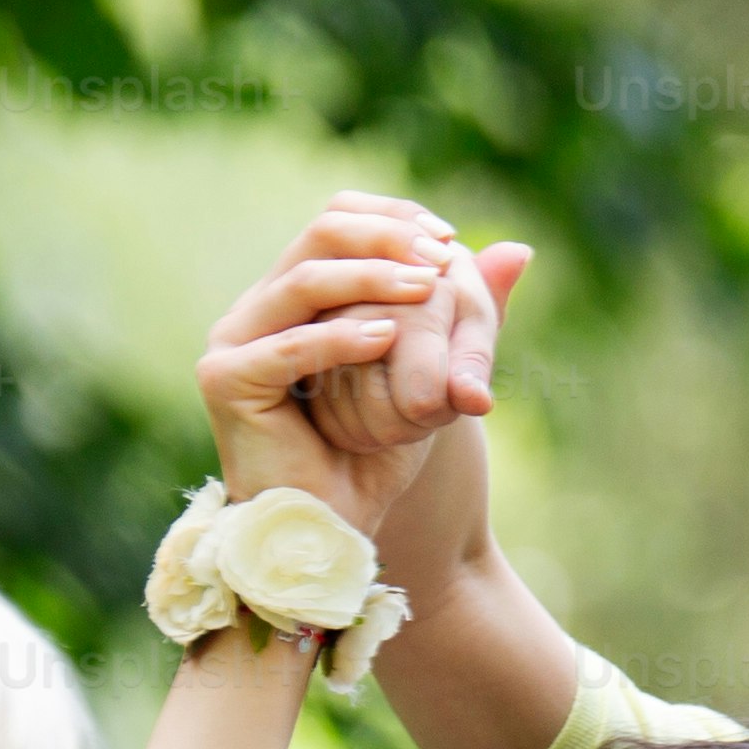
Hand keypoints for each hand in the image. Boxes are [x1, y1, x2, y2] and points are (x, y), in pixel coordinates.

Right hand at [197, 199, 482, 539]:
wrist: (336, 530)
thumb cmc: (375, 455)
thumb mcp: (435, 368)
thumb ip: (469, 311)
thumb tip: (522, 250)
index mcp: (297, 296)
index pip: (336, 220)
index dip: (391, 218)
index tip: (450, 240)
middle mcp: (259, 308)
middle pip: (318, 236)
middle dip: (386, 238)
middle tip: (442, 257)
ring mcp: (235, 341)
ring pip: (302, 282)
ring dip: (370, 278)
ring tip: (426, 287)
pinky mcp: (226, 380)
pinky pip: (287, 347)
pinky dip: (339, 339)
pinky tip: (386, 338)